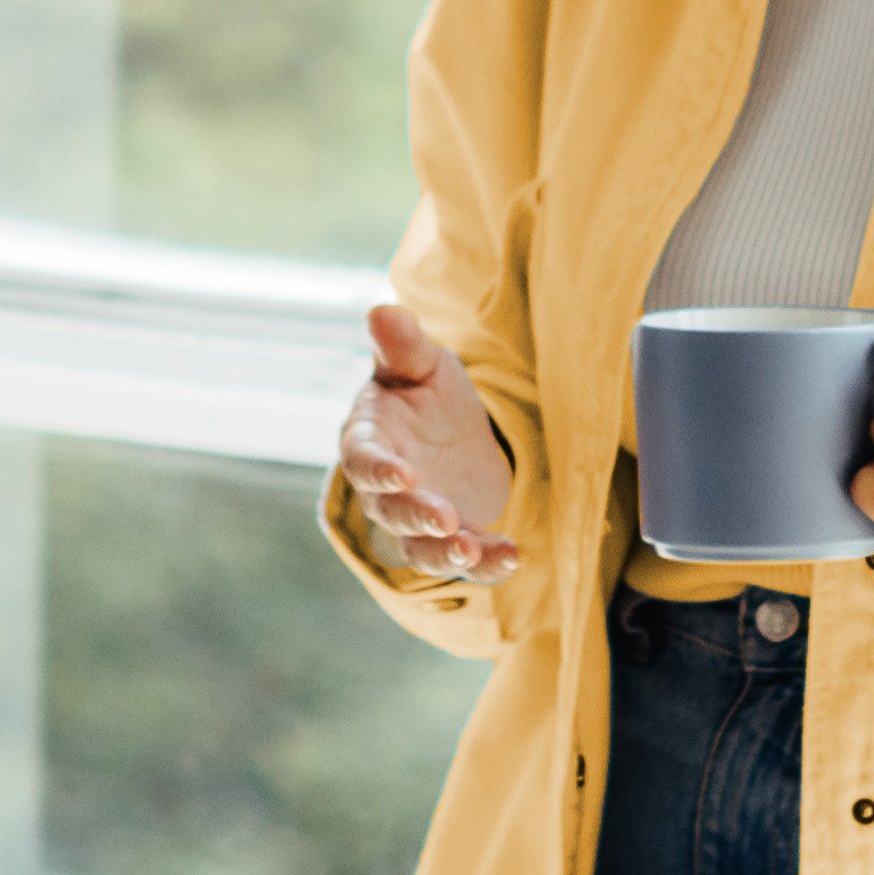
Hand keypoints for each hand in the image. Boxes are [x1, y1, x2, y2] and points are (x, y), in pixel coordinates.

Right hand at [341, 301, 514, 584]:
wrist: (457, 434)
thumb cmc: (428, 393)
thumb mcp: (423, 364)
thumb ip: (403, 344)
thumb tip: (381, 309)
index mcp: (368, 440)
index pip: (362, 460)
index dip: (378, 470)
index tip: (402, 474)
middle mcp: (384, 490)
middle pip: (390, 511)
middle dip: (416, 516)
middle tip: (446, 518)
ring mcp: (416, 521)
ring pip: (419, 548)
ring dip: (445, 553)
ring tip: (474, 551)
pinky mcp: (451, 541)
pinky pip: (463, 560)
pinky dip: (485, 565)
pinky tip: (511, 555)